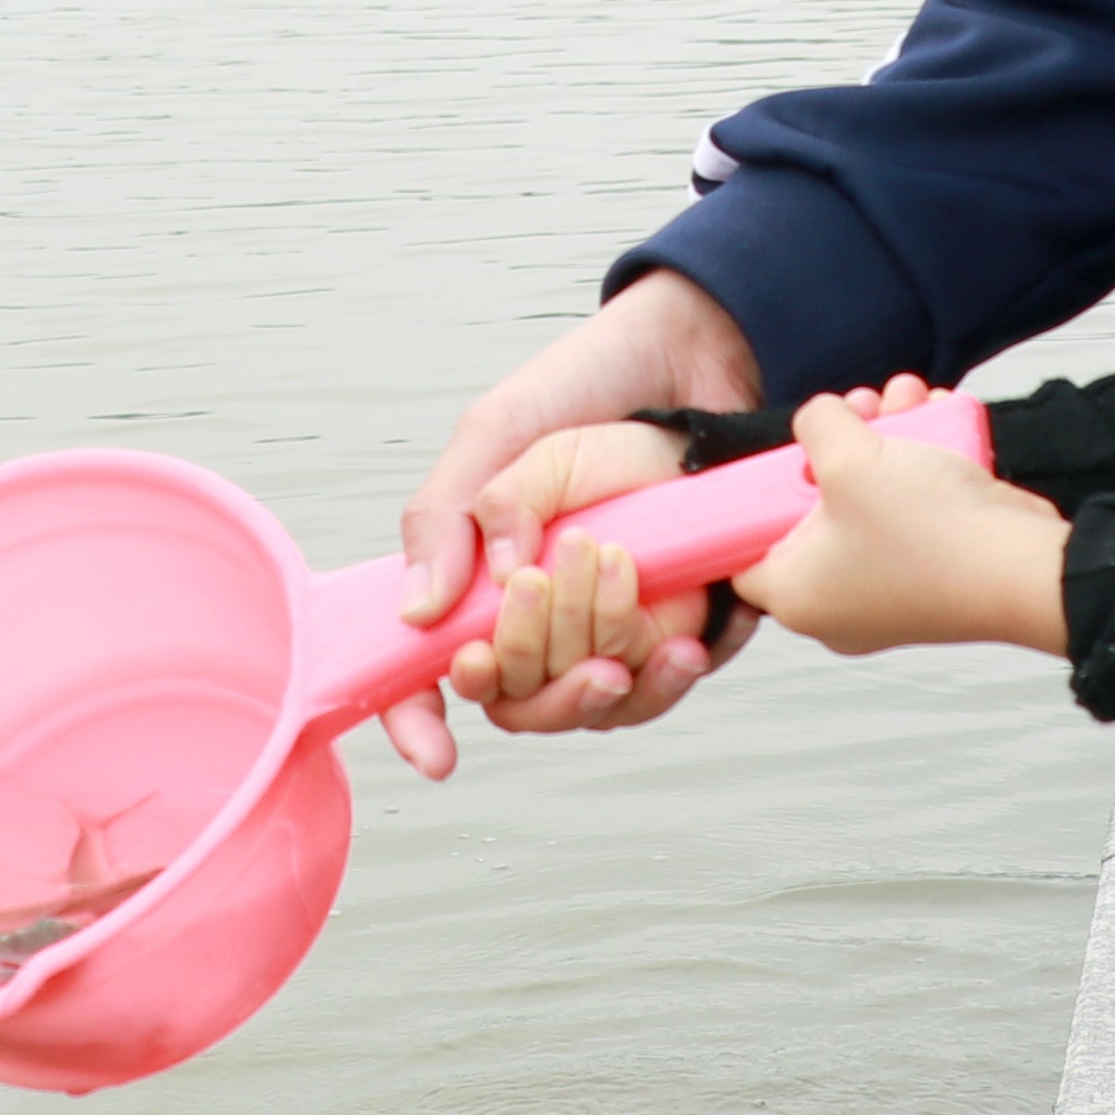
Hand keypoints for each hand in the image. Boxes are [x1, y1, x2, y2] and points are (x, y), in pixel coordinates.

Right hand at [386, 272, 765, 773]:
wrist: (696, 361)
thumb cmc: (587, 390)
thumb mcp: (498, 436)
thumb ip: (450, 517)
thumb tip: (421, 612)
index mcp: (475, 577)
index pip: (424, 670)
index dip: (418, 719)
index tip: (437, 752)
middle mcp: (535, 618)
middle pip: (511, 701)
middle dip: (528, 670)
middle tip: (541, 591)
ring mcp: (601, 632)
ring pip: (581, 707)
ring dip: (595, 669)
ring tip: (622, 588)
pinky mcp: (667, 635)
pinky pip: (652, 694)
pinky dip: (662, 680)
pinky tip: (680, 646)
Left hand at [735, 389, 1068, 659]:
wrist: (1028, 569)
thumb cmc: (936, 538)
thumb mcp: (850, 457)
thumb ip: (816, 424)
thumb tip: (818, 418)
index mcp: (796, 595)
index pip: (741, 548)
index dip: (753, 494)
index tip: (772, 456)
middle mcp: (835, 606)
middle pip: (809, 510)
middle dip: (838, 446)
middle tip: (853, 415)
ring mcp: (885, 595)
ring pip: (864, 503)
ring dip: (885, 444)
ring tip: (905, 403)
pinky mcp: (928, 578)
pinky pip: (905, 516)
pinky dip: (917, 470)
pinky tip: (935, 424)